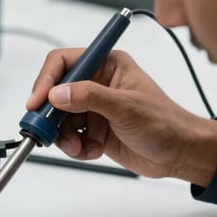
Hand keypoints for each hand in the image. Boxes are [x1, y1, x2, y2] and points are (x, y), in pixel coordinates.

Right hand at [27, 49, 216, 185]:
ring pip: (59, 118)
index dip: (46, 80)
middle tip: (46, 130)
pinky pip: (69, 136)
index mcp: (108, 65)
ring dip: (63, 135)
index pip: (64, 62)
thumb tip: (57, 94)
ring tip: (77, 146)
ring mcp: (94, 108)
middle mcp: (97, 83)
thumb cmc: (165, 124)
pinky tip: (91, 151)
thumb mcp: (126, 107)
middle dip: (50, 114)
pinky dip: (75, 147)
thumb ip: (89, 97)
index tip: (37, 102)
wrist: (179, 154)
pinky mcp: (94, 129)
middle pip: (55, 92)